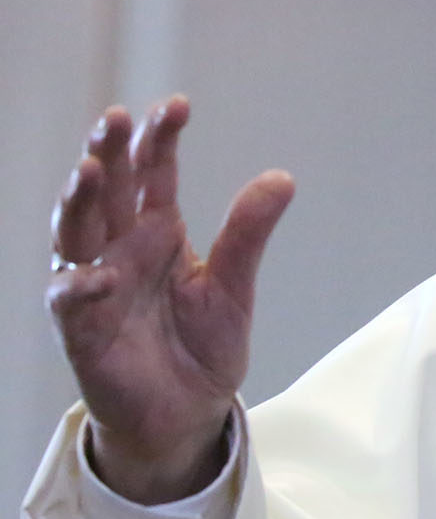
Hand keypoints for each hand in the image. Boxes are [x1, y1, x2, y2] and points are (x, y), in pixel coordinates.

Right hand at [46, 95, 294, 503]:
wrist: (188, 412)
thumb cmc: (203, 345)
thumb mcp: (234, 286)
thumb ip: (248, 234)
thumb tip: (281, 178)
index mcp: (158, 231)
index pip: (153, 174)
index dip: (159, 139)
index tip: (177, 106)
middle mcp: (120, 248)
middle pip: (107, 190)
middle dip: (109, 152)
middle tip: (116, 118)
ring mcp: (96, 284)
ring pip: (74, 232)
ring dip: (79, 201)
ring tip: (92, 171)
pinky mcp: (82, 329)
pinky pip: (70, 299)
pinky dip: (80, 285)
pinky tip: (99, 275)